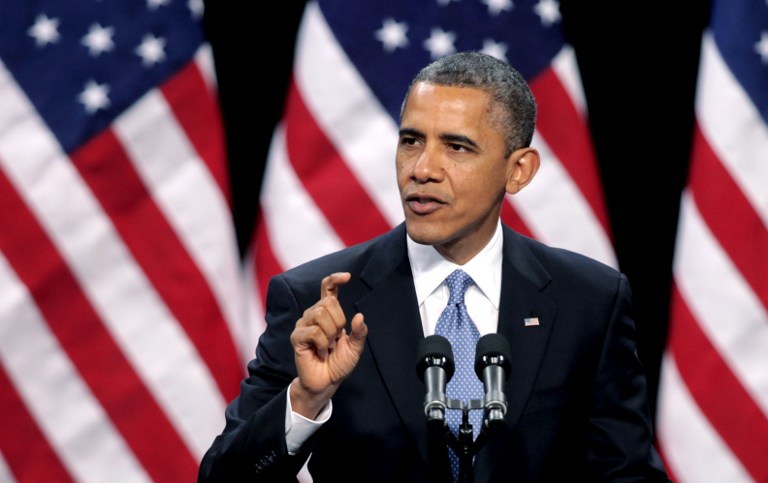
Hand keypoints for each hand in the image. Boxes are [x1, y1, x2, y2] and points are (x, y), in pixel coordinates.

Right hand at [289, 272, 366, 418]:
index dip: (335, 279)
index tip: (347, 276)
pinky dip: (323, 343)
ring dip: (331, 334)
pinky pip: (314, 332)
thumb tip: (359, 316)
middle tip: (336, 339)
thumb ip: (359, 332)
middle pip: (328, 303)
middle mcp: (312, 315)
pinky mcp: (297, 337)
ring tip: (328, 346)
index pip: (328, 289)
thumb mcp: (355, 348)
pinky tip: (321, 351)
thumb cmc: (339, 364)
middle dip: (339, 322)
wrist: (326, 383)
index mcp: (326, 313)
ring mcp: (303, 325)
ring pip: (321, 315)